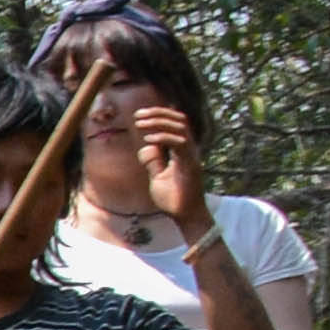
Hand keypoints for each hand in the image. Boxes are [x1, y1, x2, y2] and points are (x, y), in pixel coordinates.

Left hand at [126, 99, 214, 236]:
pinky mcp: (191, 165)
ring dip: (159, 121)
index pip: (176, 123)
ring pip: (180, 127)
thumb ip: (154, 160)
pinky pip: (179, 144)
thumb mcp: (158, 176)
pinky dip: (164, 137)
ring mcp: (191, 155)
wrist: (185, 216)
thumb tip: (146, 146)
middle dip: (158, 113)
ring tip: (139, 122)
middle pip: (179, 120)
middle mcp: (190, 149)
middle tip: (137, 115)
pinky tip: (148, 139)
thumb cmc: (173, 198)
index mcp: (183, 150)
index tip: (139, 117)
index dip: (159, 115)